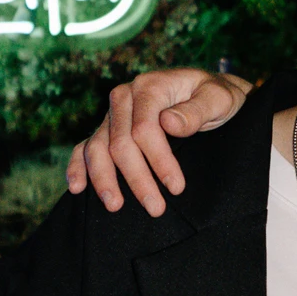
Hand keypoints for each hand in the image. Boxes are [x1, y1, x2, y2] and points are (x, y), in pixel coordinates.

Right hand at [65, 68, 252, 215]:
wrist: (208, 94)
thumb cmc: (216, 98)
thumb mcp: (218, 99)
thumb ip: (196, 110)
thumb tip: (168, 123)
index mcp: (150, 87)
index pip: (144, 129)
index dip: (159, 161)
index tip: (176, 187)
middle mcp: (125, 97)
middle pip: (120, 143)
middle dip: (136, 178)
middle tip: (156, 208)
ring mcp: (113, 114)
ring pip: (98, 148)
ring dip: (103, 179)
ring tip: (115, 206)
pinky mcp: (108, 129)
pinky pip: (85, 147)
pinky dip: (78, 167)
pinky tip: (77, 188)